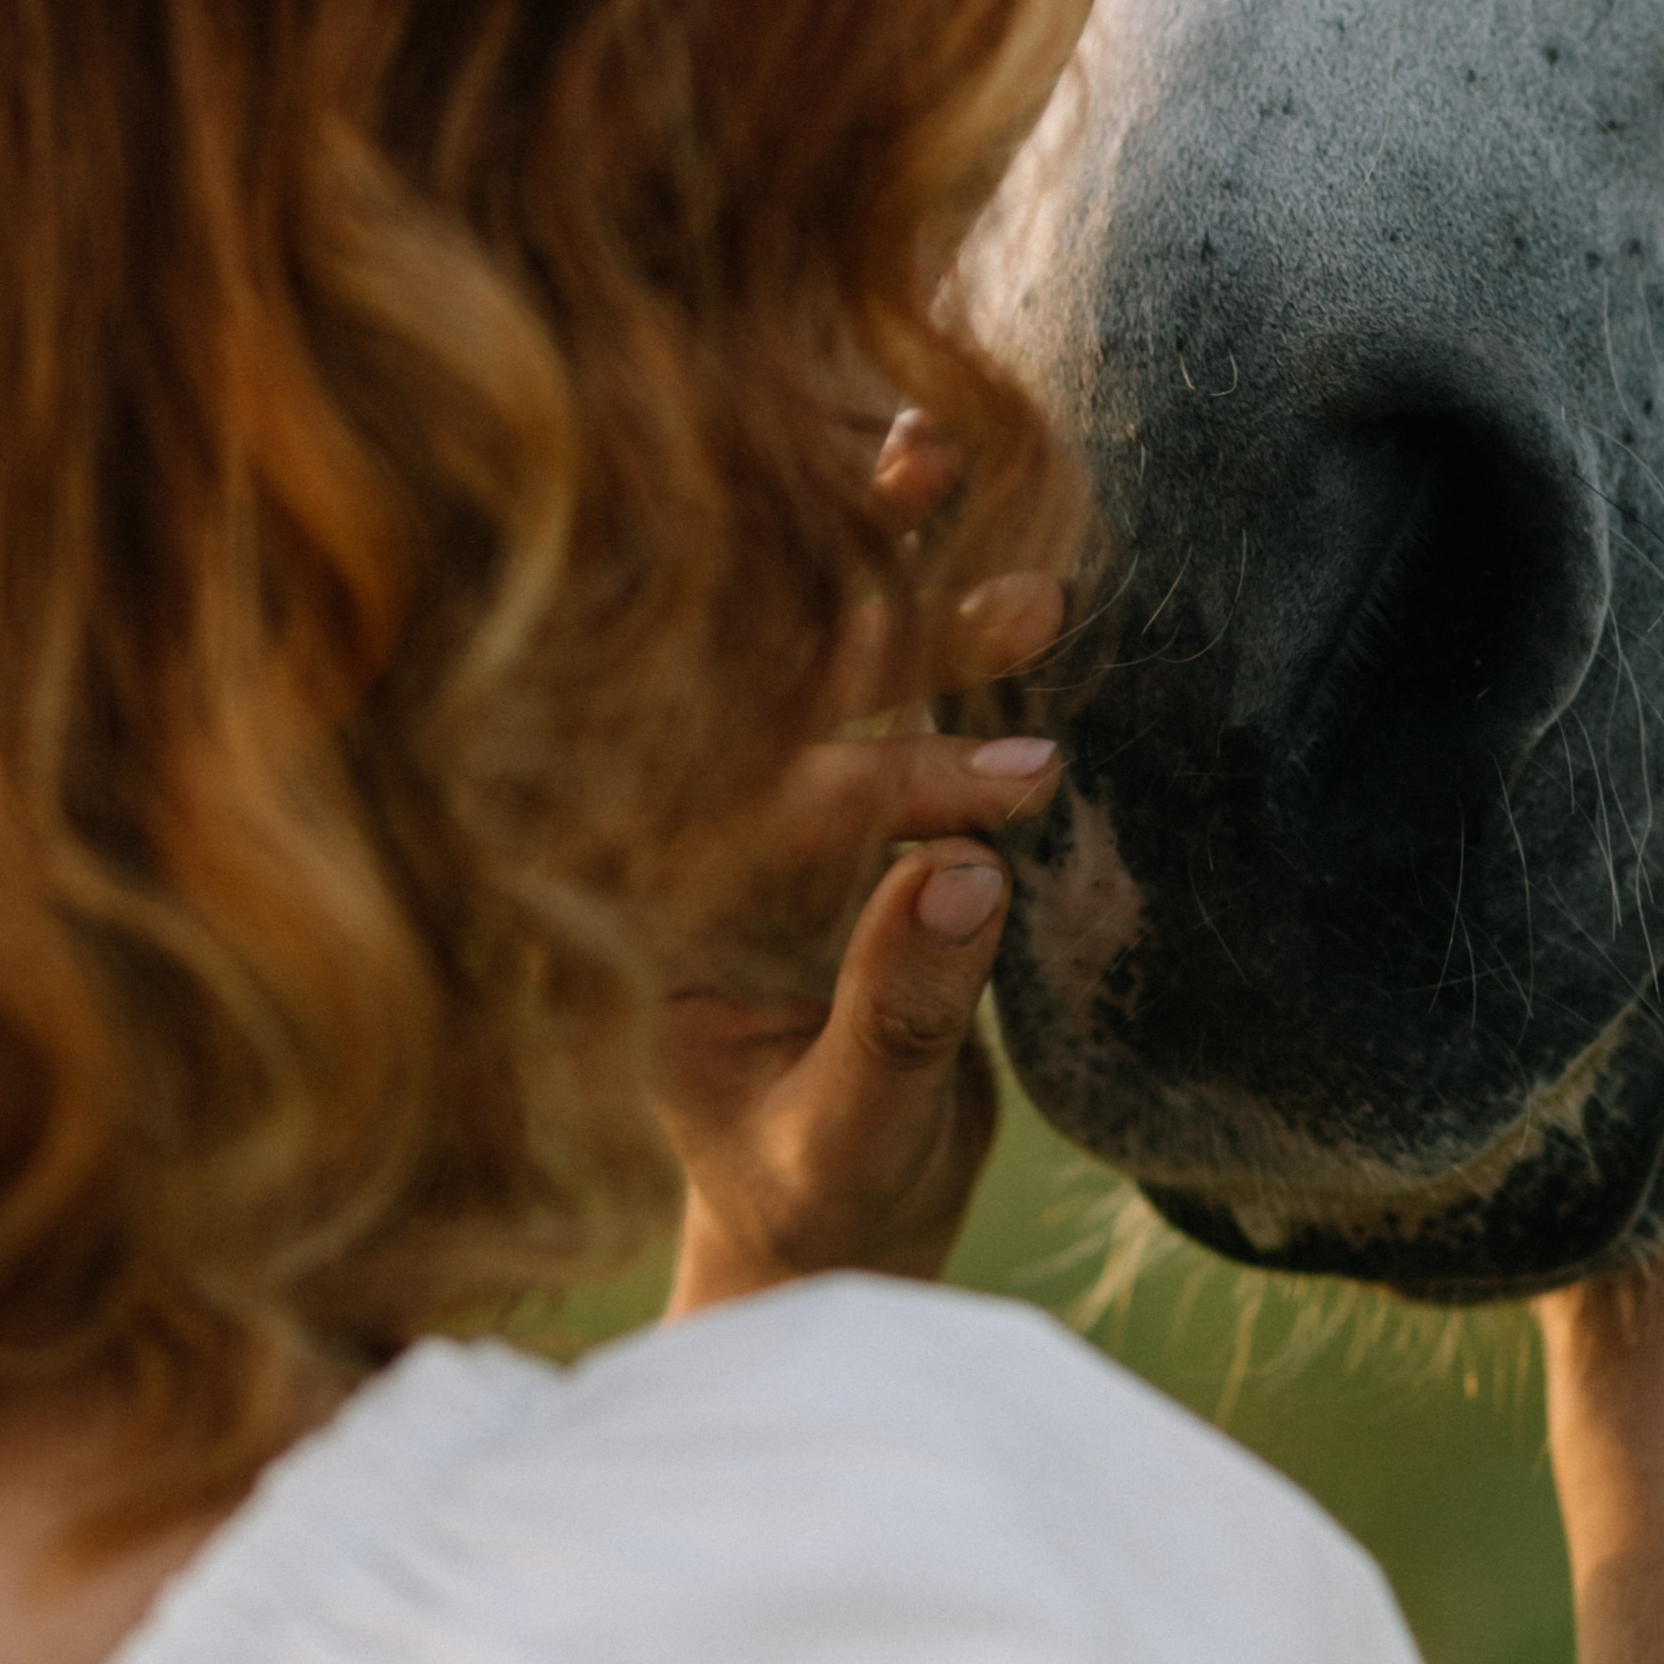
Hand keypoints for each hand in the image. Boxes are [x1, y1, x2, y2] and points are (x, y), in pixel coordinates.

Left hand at [658, 526, 1064, 1317]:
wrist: (819, 1216)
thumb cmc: (817, 1202)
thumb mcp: (852, 1136)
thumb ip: (898, 1018)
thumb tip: (964, 877)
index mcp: (651, 927)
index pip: (749, 812)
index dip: (874, 771)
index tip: (1012, 777)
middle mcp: (681, 844)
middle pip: (747, 686)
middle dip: (841, 586)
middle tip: (924, 467)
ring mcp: (745, 813)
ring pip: (801, 661)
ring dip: (869, 560)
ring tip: (937, 448)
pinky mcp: (818, 800)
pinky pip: (854, 681)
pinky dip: (901, 596)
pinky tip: (948, 498)